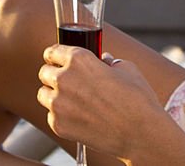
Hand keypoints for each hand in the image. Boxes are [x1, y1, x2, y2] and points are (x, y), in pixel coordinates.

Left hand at [37, 45, 166, 157]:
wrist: (140, 133)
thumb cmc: (137, 99)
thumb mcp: (127, 69)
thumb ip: (109, 62)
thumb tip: (104, 61)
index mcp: (79, 59)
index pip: (53, 51)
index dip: (57, 55)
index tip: (58, 59)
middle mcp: (64, 79)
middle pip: (44, 72)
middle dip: (55, 74)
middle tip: (70, 80)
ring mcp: (58, 104)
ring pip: (44, 94)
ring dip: (54, 94)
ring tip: (74, 100)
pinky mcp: (58, 125)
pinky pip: (51, 115)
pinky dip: (61, 115)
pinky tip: (79, 116)